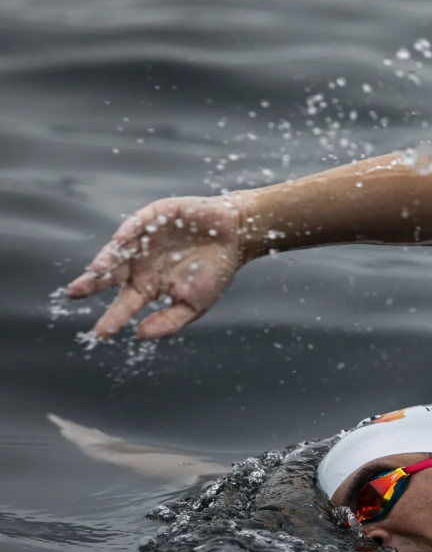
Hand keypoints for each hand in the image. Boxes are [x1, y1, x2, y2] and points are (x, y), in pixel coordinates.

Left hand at [66, 195, 245, 339]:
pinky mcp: (155, 216)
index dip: (113, 317)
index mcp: (149, 285)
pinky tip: (120, 242)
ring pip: (119, 250)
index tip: (101, 333)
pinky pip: (137, 223)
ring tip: (97, 271)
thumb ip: (170, 320)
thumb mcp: (195, 304)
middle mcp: (141, 262)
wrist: (236, 237)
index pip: (125, 303)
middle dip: (92, 283)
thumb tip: (141, 334)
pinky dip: (128, 232)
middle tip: (74, 293)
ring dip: (107, 259)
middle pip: (112, 275)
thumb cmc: (216, 271)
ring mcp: (146, 239)